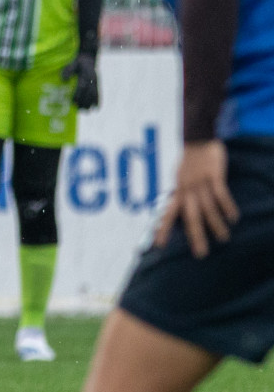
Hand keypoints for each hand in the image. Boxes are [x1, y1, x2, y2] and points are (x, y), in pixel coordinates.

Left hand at [62, 53, 98, 109]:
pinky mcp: (97, 84)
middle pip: (89, 92)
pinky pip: (99, 93)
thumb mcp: (71, 63)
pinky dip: (98, 101)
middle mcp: (92, 79)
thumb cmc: (77, 62)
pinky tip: (96, 109)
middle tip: (79, 109)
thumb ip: (67, 70)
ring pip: (94, 94)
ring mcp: (96, 82)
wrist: (89, 57)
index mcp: (85, 74)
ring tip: (85, 111)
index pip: (82, 86)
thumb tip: (63, 80)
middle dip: (84, 101)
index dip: (78, 94)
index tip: (73, 102)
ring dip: (90, 103)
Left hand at [156, 140, 238, 258]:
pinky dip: (227, 206)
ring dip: (216, 225)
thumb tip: (179, 208)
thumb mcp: (180, 178)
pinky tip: (233, 218)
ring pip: (208, 208)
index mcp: (177, 191)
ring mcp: (200, 183)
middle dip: (195, 236)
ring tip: (223, 239)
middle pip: (190, 217)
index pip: (167, 214)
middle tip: (200, 254)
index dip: (162, 229)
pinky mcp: (214, 175)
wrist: (197, 138)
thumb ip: (181, 193)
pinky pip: (220, 194)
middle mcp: (187, 190)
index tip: (158, 245)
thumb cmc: (189, 161)